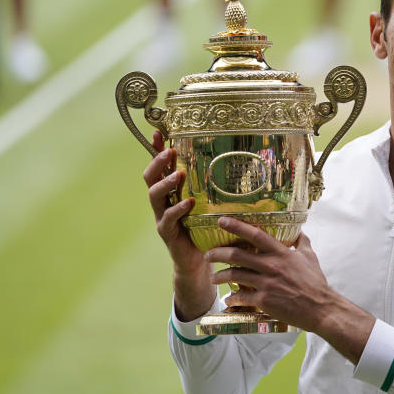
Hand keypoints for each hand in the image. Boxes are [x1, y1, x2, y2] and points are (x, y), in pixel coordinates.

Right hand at [143, 130, 213, 319]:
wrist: (198, 261)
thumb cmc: (207, 228)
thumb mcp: (211, 204)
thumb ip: (218, 188)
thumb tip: (243, 164)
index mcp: (171, 191)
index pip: (160, 166)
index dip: (156, 149)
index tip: (159, 132)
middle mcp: (163, 201)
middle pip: (150, 177)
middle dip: (157, 162)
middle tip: (169, 152)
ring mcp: (162, 217)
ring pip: (154, 196)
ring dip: (165, 183)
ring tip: (179, 174)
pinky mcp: (167, 233)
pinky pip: (167, 219)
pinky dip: (177, 209)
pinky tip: (188, 203)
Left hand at [206, 218, 332, 332]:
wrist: (320, 308)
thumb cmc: (316, 283)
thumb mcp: (310, 258)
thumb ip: (303, 243)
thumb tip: (300, 232)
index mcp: (281, 254)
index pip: (256, 235)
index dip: (237, 226)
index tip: (222, 221)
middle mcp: (271, 266)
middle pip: (237, 255)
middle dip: (218, 253)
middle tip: (208, 254)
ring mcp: (266, 284)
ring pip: (234, 275)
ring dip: (220, 276)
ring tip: (213, 278)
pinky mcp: (264, 301)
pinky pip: (241, 298)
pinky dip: (232, 298)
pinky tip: (228, 299)